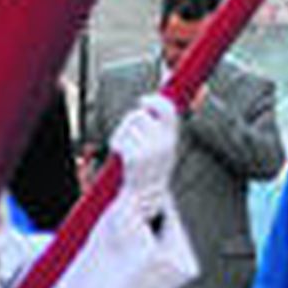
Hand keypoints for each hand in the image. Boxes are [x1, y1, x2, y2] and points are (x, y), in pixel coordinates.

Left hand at [113, 95, 178, 219]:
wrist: (144, 198)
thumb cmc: (149, 169)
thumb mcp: (161, 146)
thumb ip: (160, 122)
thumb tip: (159, 89)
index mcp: (171, 140)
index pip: (167, 110)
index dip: (155, 100)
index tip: (143, 100)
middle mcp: (163, 144)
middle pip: (140, 115)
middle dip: (130, 120)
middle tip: (128, 131)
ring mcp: (149, 151)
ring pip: (128, 126)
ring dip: (122, 133)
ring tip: (125, 147)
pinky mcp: (134, 158)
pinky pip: (120, 138)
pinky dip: (116, 144)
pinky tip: (120, 155)